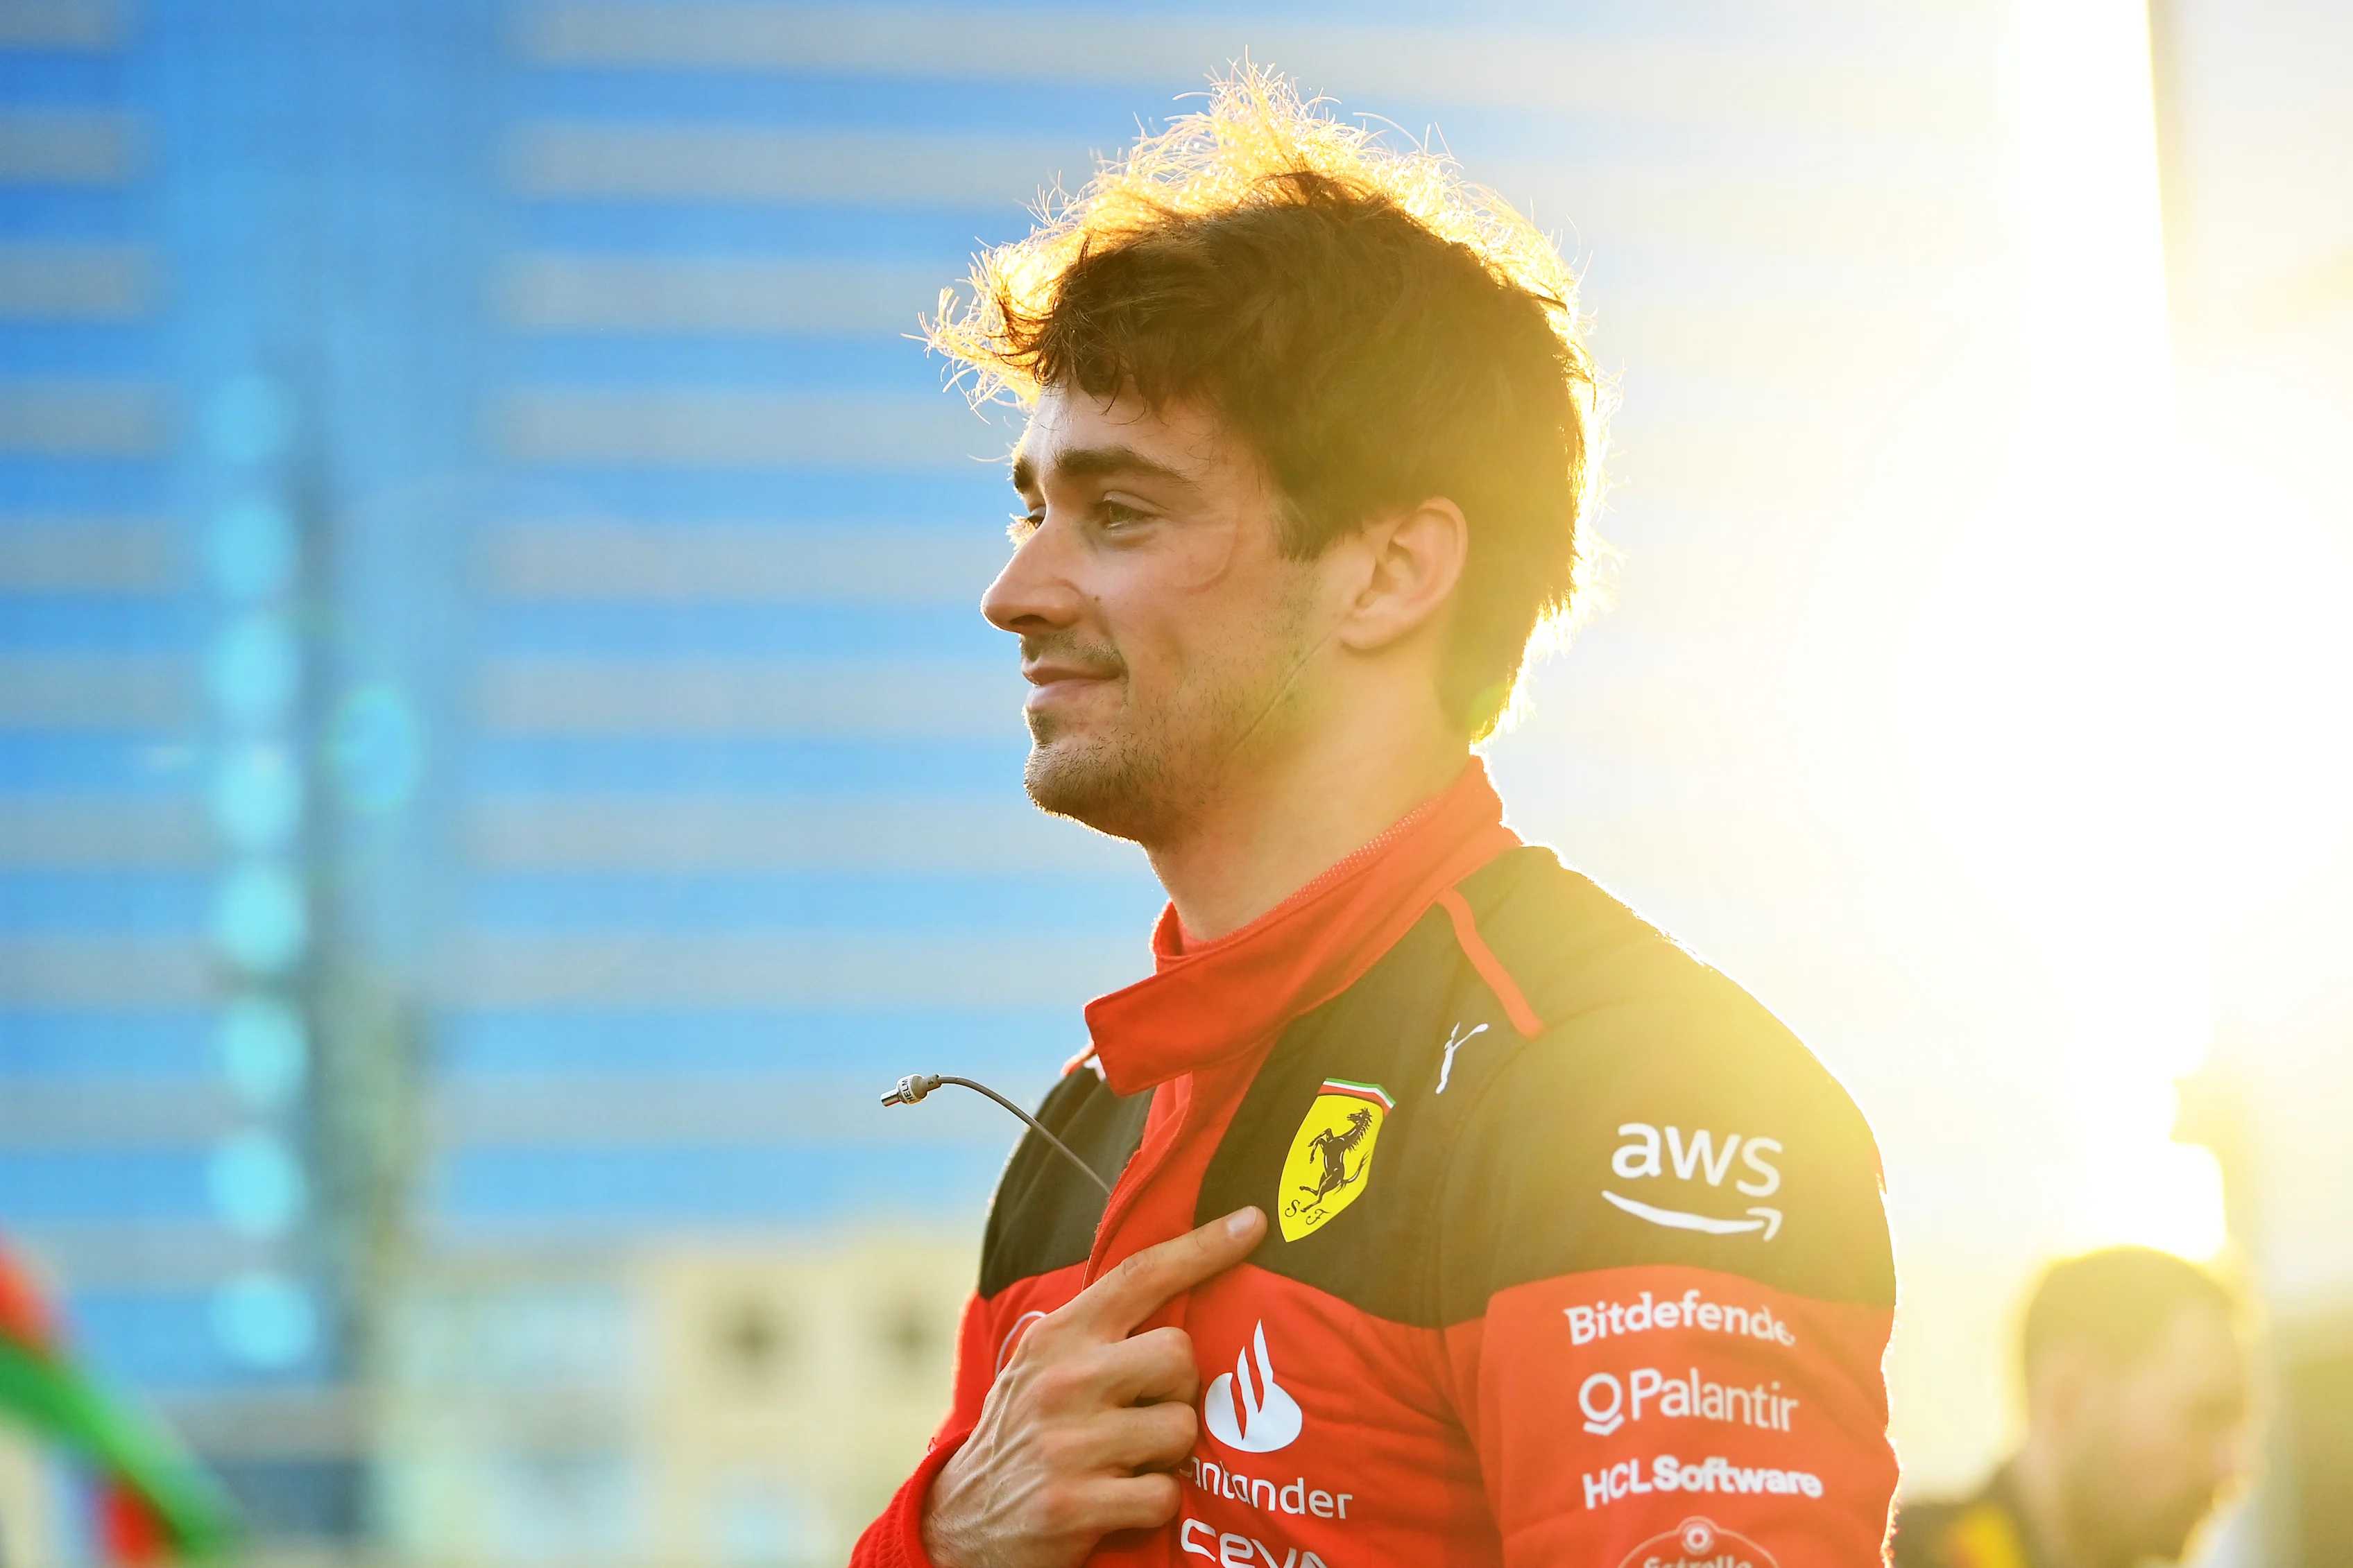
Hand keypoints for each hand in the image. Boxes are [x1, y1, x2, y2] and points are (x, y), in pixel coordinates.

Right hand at [921, 1206, 1266, 1567]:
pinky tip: (1120, 1498)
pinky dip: (1153, 1502)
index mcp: (1059, 1336)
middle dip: (1181, 1387)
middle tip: (1152, 1408)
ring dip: (1167, 1452)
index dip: (1202, 1247)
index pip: (1139, 1276)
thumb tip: (1189, 1291)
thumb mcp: (1046, 1363)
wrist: (961, 1519)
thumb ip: (1102, 1332)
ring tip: (1130, 1457)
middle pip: (1178, 1354)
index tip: (1251, 1222)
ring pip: (1180, 1429)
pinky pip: (1162, 1495)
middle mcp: (1061, 1379)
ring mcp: (1066, 1442)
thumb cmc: (1027, 1431)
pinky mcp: (1071, 1504)